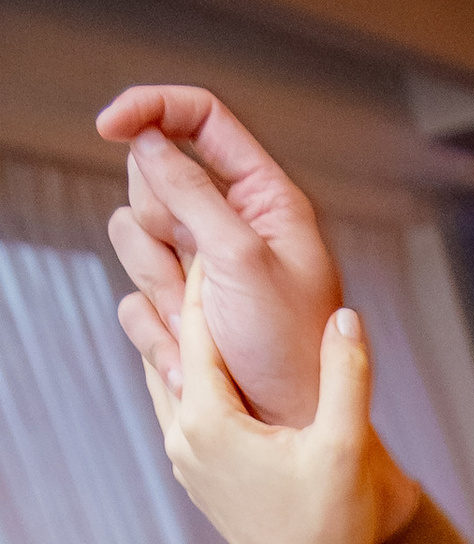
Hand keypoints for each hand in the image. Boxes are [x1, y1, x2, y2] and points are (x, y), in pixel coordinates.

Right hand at [98, 86, 341, 425]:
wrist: (292, 434)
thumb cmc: (291, 353)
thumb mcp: (243, 260)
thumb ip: (193, 191)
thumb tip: (145, 138)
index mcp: (265, 200)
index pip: (201, 119)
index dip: (152, 109)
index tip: (109, 124)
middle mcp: (231, 227)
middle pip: (154, 179)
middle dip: (161, 225)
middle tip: (198, 276)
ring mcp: (200, 272)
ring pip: (133, 240)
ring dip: (159, 287)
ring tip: (201, 330)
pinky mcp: (180, 315)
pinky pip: (133, 302)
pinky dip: (156, 333)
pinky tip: (190, 363)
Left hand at [133, 266, 402, 543]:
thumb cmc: (331, 530)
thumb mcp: (346, 449)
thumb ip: (347, 377)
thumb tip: (346, 314)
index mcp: (211, 420)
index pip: (198, 324)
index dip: (212, 276)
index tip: (221, 231)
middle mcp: (183, 434)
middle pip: (171, 341)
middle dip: (185, 293)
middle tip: (195, 240)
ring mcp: (184, 456)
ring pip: (166, 371)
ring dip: (182, 331)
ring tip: (197, 287)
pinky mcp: (196, 473)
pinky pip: (180, 402)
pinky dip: (189, 369)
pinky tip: (209, 351)